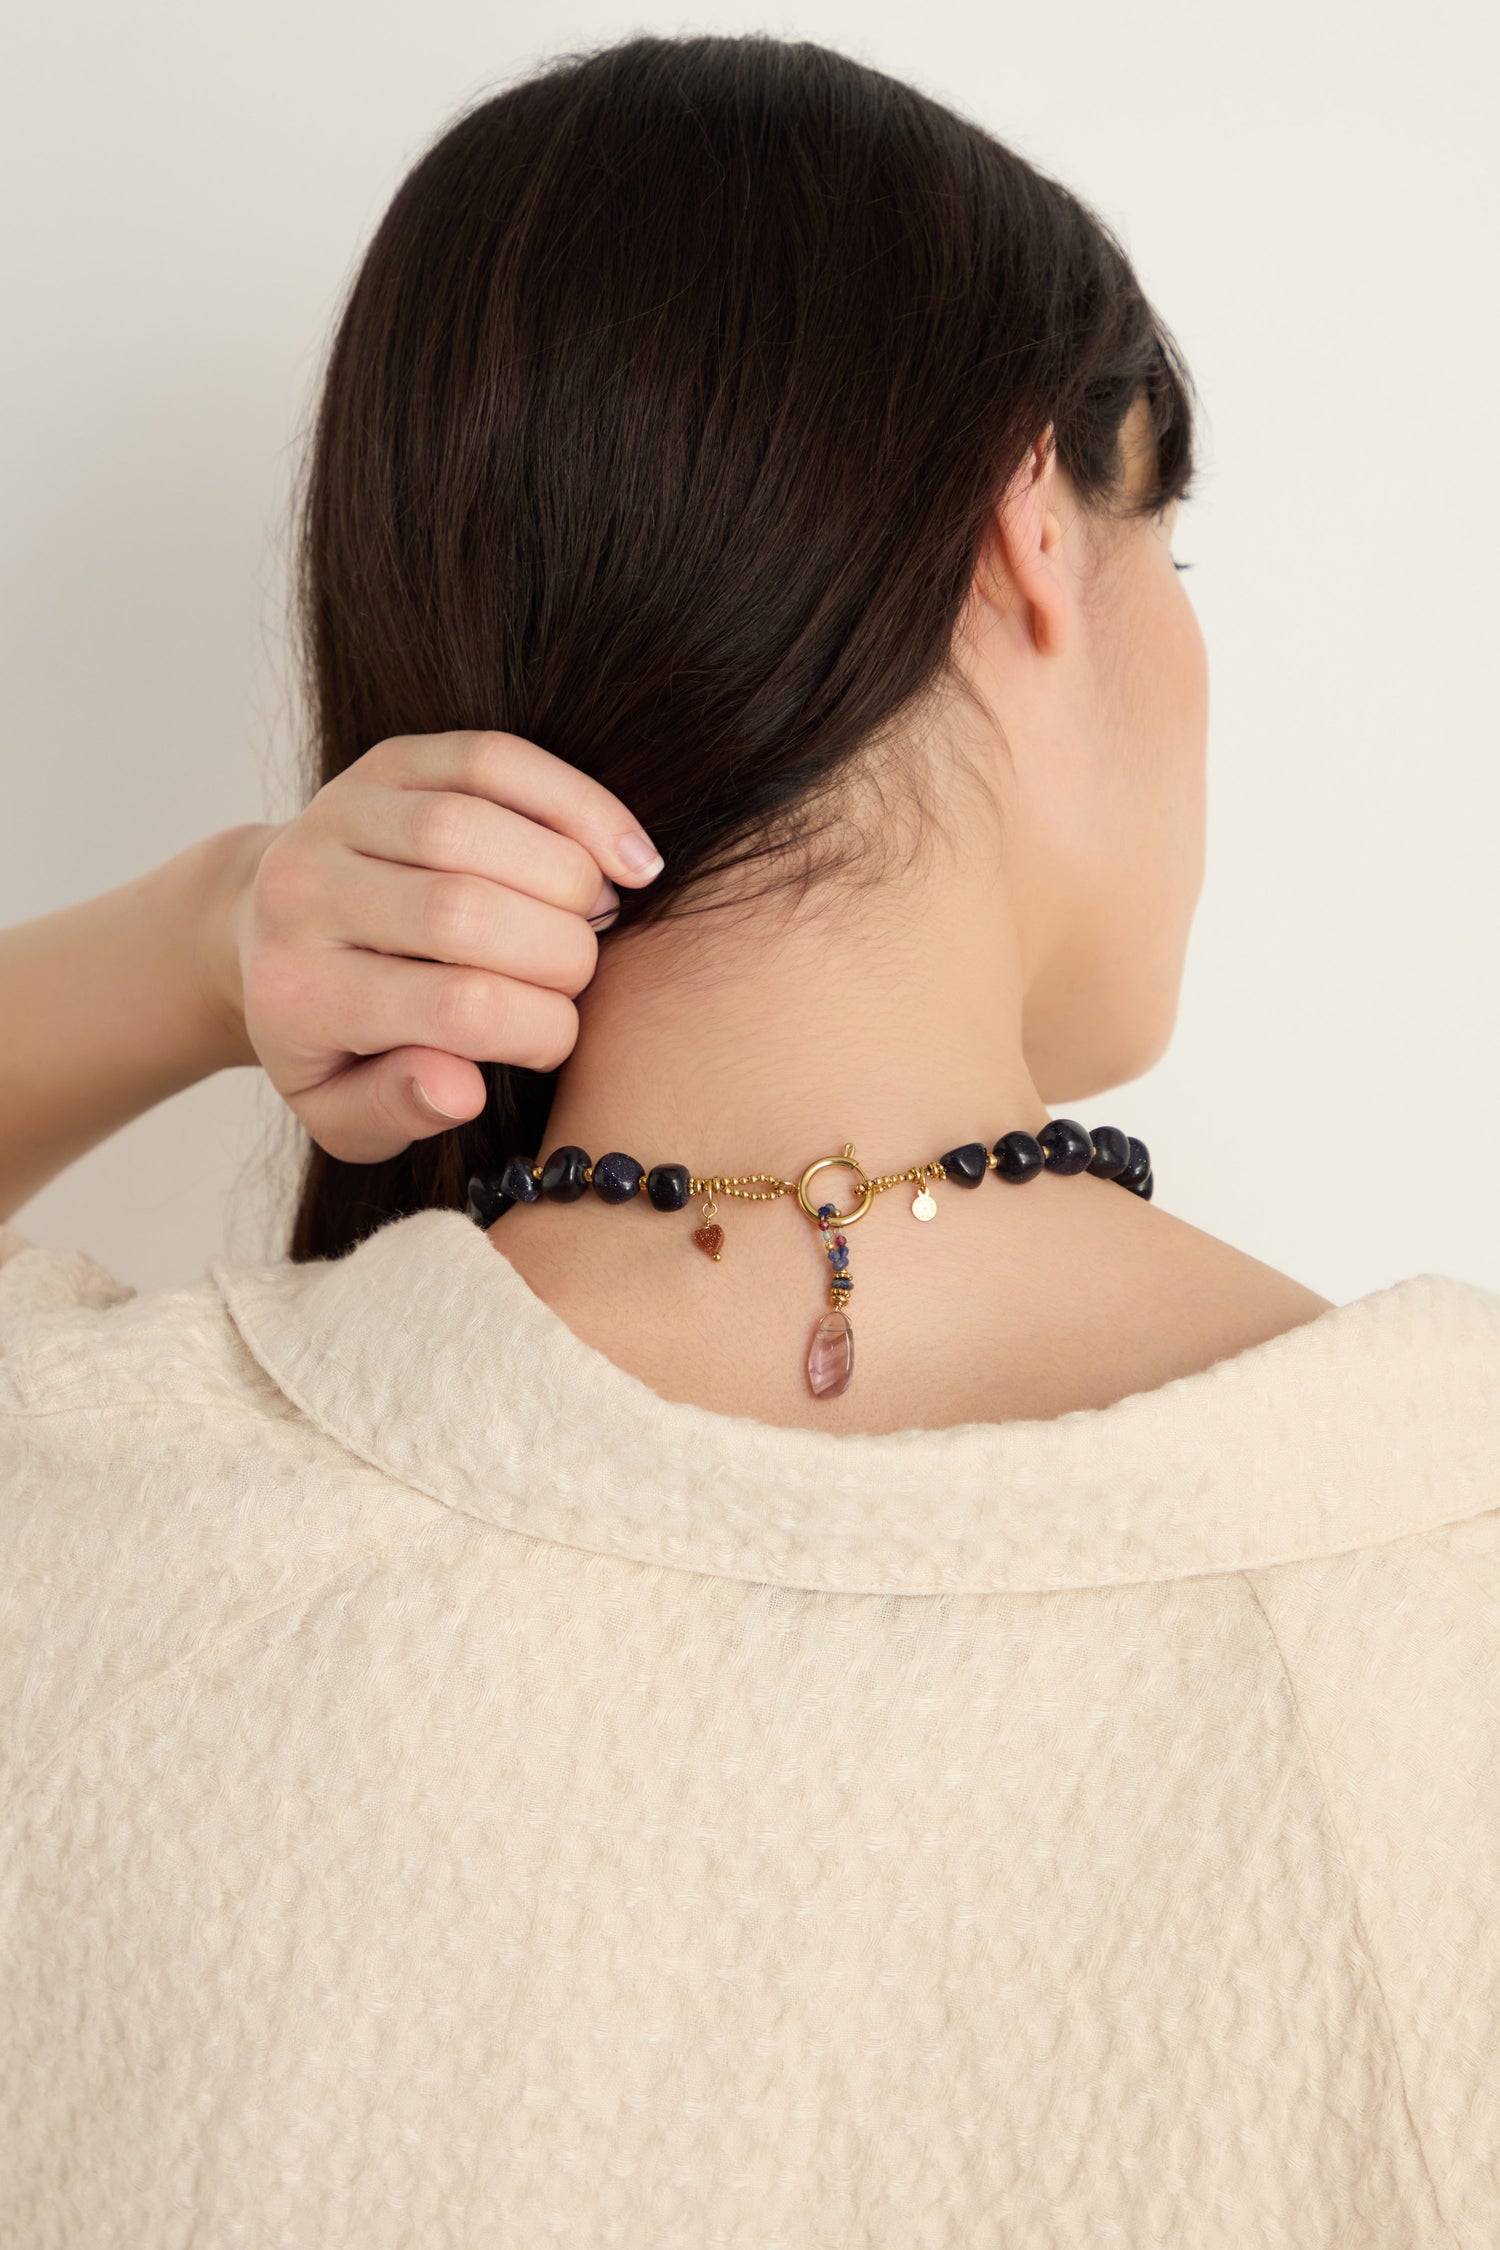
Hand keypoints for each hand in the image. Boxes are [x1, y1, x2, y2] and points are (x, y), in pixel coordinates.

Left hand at [206, 730, 663, 1164]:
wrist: (260, 927)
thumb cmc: (326, 1035)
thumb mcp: (340, 1109)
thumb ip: (396, 1112)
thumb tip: (461, 1087)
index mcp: (300, 996)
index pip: (455, 1010)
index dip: (541, 1029)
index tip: (555, 1042)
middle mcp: (303, 896)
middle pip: (464, 912)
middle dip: (561, 952)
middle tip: (579, 977)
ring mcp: (339, 816)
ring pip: (475, 828)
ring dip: (572, 876)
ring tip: (601, 913)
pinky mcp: (385, 762)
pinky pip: (492, 761)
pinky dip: (575, 804)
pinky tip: (622, 855)